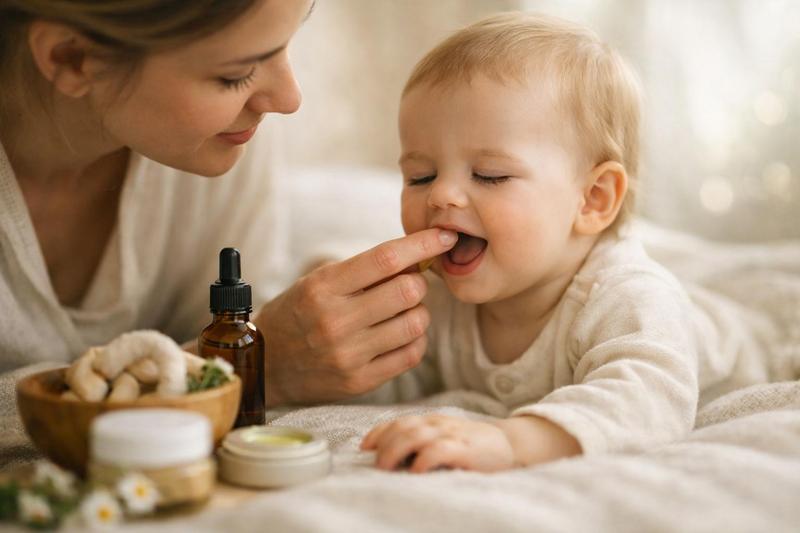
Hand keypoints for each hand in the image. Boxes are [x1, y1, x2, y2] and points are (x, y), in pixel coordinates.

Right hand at [255, 228, 456, 405]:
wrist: (266, 364)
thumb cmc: (300, 313)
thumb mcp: (320, 281)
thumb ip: (365, 269)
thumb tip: (420, 256)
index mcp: (323, 287)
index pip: (386, 259)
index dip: (423, 244)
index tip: (445, 236)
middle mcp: (335, 321)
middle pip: (407, 290)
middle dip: (418, 282)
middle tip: (409, 283)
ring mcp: (348, 354)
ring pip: (415, 323)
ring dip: (418, 312)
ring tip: (402, 311)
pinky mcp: (359, 381)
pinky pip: (411, 354)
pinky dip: (415, 339)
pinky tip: (401, 334)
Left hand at [360, 414, 515, 472]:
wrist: (511, 444)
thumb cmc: (473, 447)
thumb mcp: (445, 439)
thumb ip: (423, 443)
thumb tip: (391, 459)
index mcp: (431, 422)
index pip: (399, 421)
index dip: (379, 433)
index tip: (364, 447)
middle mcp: (438, 424)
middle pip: (402, 427)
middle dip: (384, 445)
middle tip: (375, 465)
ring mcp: (451, 434)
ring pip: (414, 435)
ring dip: (395, 451)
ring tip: (386, 469)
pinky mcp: (465, 449)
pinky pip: (439, 450)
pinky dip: (423, 459)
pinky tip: (415, 471)